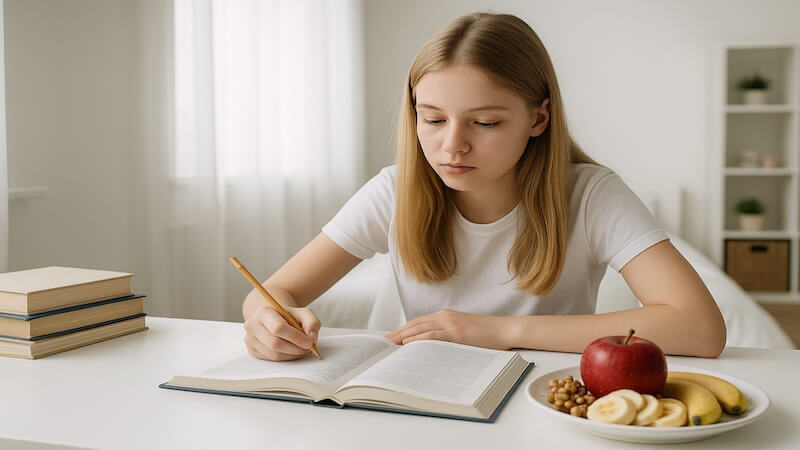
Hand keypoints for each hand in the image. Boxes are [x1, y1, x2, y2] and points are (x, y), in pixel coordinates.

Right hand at [244, 304, 320, 360]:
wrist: (273, 318)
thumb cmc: (288, 316)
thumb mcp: (303, 313)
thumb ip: (311, 322)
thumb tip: (312, 338)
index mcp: (263, 312)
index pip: (278, 328)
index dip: (295, 337)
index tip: (309, 343)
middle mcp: (252, 325)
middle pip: (275, 344)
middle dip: (295, 349)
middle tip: (308, 349)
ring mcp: (250, 339)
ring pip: (273, 354)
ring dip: (292, 355)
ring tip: (302, 350)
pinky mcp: (252, 350)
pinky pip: (271, 359)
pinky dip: (285, 358)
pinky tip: (292, 352)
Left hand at [384, 309, 512, 349]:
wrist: (504, 329)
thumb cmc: (485, 334)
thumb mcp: (461, 331)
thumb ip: (445, 335)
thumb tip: (428, 348)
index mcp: (444, 316)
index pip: (417, 322)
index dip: (401, 330)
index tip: (389, 338)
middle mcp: (444, 317)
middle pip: (414, 325)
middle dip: (397, 334)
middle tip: (383, 343)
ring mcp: (450, 324)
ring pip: (420, 329)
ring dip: (403, 337)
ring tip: (389, 346)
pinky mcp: (457, 333)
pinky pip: (433, 336)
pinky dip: (418, 339)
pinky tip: (408, 344)